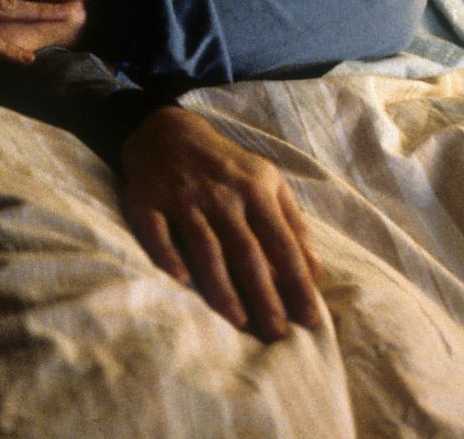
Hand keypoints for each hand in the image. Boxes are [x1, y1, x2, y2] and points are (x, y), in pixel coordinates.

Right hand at [120, 105, 321, 341]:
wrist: (167, 131)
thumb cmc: (225, 164)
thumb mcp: (267, 180)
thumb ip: (293, 222)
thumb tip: (316, 269)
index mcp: (255, 190)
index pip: (281, 243)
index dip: (297, 282)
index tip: (309, 318)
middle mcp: (221, 195)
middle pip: (246, 252)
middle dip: (264, 295)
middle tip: (276, 333)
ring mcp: (182, 198)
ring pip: (206, 247)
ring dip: (222, 286)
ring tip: (238, 321)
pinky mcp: (148, 201)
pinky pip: (157, 233)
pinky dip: (168, 256)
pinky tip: (181, 282)